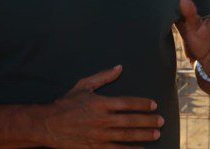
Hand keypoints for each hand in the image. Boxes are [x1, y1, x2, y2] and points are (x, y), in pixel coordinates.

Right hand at [40, 65, 163, 147]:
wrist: (48, 125)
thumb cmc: (66, 104)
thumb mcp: (84, 86)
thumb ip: (103, 77)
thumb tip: (120, 67)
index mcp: (101, 103)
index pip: (128, 103)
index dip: (143, 104)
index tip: (154, 105)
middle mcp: (102, 120)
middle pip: (131, 120)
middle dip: (148, 120)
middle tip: (161, 121)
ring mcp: (99, 135)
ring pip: (126, 136)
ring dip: (143, 135)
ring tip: (156, 134)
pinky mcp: (95, 147)